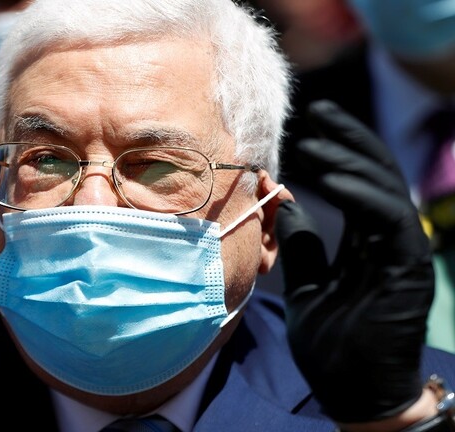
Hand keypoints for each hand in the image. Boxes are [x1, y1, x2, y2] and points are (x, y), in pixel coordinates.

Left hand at [275, 100, 433, 423]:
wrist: (353, 391)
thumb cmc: (331, 342)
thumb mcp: (306, 282)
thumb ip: (302, 241)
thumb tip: (285, 198)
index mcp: (367, 240)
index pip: (358, 182)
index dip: (339, 150)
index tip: (308, 126)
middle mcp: (389, 239)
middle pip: (375, 174)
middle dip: (348, 139)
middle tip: (318, 110)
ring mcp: (402, 251)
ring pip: (383, 188)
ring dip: (349, 160)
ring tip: (315, 139)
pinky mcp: (408, 268)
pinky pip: (387, 219)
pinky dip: (359, 194)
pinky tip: (328, 177)